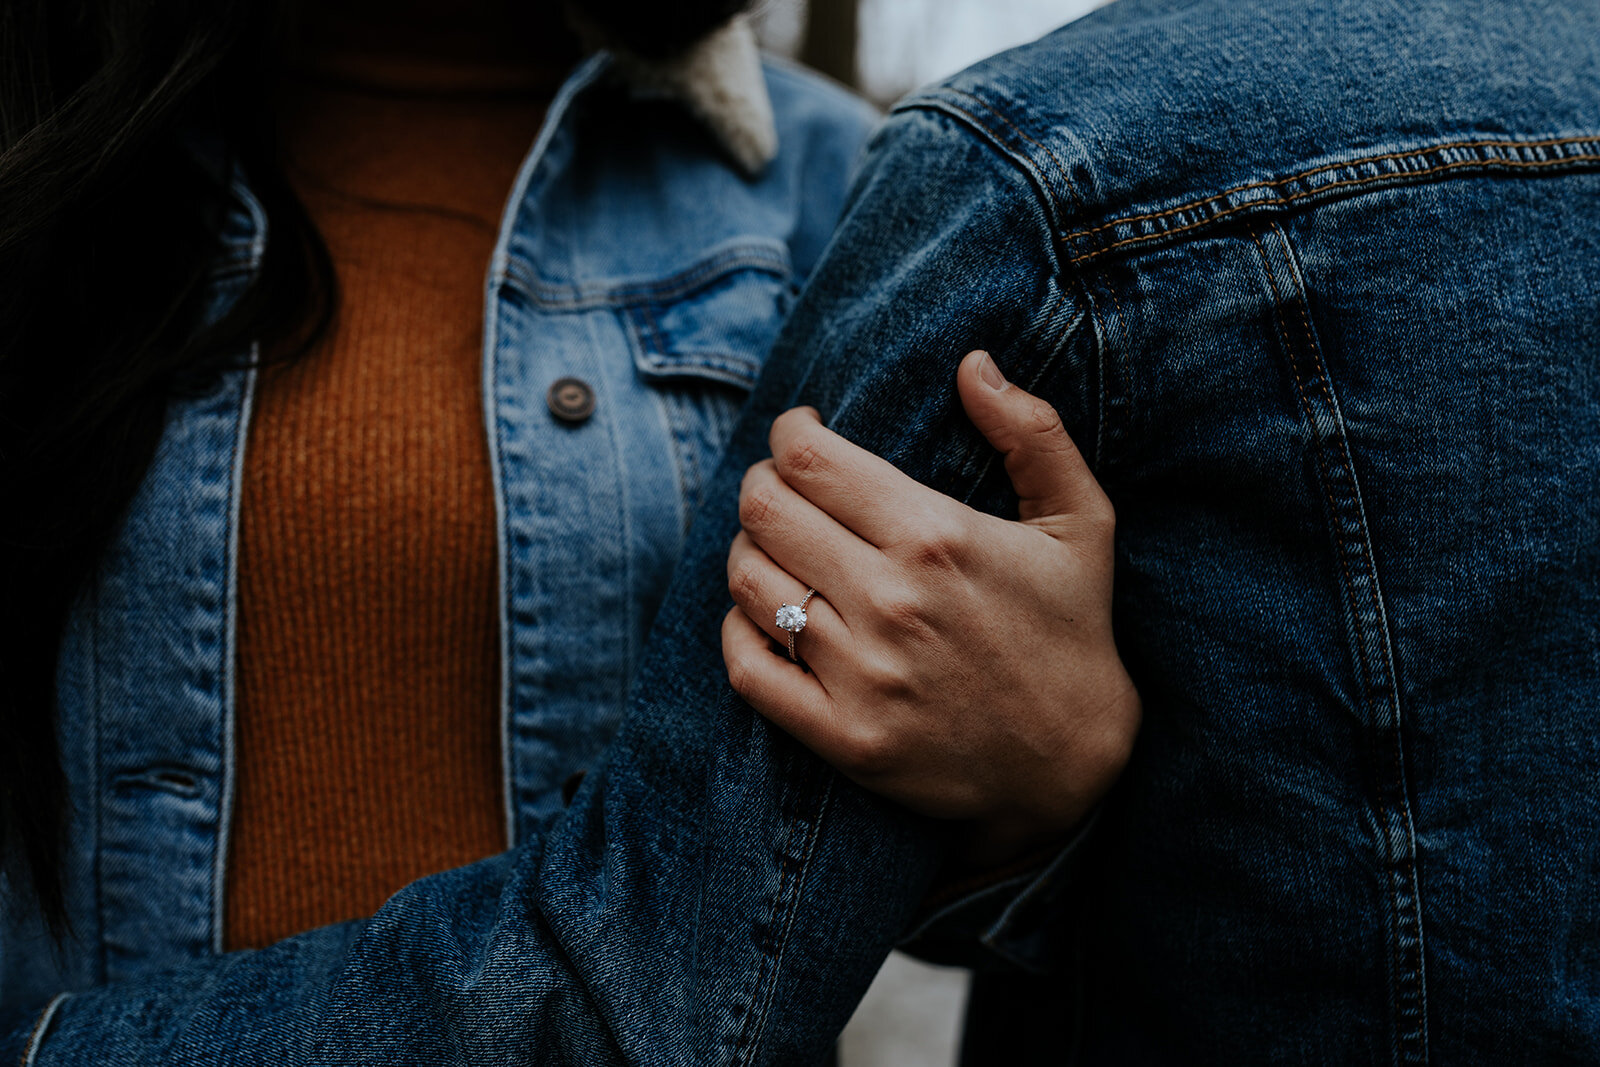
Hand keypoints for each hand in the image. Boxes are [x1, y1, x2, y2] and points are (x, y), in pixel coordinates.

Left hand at [722, 350, 1139, 865]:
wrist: (1072, 766)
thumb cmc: (1072, 632)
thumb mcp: (1082, 524)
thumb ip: (1034, 433)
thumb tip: (973, 363)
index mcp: (938, 537)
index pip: (810, 458)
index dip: (789, 432)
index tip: (802, 434)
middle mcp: (891, 602)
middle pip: (764, 510)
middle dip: (763, 483)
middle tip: (785, 488)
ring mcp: (861, 675)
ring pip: (746, 580)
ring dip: (751, 551)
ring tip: (781, 548)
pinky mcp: (841, 737)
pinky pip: (746, 666)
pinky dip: (738, 629)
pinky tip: (768, 615)